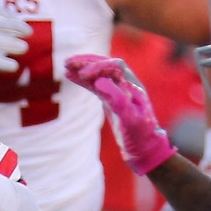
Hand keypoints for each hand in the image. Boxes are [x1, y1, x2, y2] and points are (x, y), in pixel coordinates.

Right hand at [66, 54, 174, 174]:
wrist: (144, 148)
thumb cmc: (140, 135)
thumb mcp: (130, 119)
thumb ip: (117, 100)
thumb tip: (99, 82)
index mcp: (133, 86)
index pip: (115, 67)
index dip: (98, 67)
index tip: (84, 75)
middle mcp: (126, 84)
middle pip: (105, 65)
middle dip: (87, 62)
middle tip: (68, 63)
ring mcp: (118, 90)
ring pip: (98, 74)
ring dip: (83, 68)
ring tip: (66, 65)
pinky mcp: (110, 98)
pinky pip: (95, 84)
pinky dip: (82, 80)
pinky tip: (70, 76)